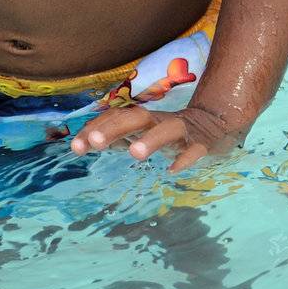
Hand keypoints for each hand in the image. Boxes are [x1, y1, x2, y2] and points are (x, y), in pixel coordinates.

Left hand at [70, 101, 240, 174]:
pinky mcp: (200, 143)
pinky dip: (185, 158)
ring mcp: (181, 130)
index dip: (95, 130)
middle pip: (136, 118)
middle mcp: (158, 121)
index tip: (76, 147)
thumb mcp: (138, 133)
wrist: (211, 123)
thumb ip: (113, 138)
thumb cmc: (164, 130)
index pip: (114, 118)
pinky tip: (173, 170)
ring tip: (135, 154)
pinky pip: (194, 149)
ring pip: (166, 130)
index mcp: (140, 119)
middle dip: (115, 128)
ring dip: (151, 140)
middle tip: (94, 142)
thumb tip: (81, 142)